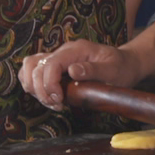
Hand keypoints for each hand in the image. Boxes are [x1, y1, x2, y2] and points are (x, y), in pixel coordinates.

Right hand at [19, 40, 142, 109]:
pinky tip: (47, 96)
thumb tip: (72, 71)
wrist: (125, 64)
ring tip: (51, 101)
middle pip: (36, 67)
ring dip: (33, 87)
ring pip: (29, 67)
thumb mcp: (113, 70)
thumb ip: (93, 70)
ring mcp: (57, 57)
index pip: (51, 63)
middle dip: (42, 90)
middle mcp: (63, 51)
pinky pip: (32, 70)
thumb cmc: (120, 67)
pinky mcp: (55, 66)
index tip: (59, 101)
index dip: (49, 84)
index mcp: (76, 49)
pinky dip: (32, 84)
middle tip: (58, 105)